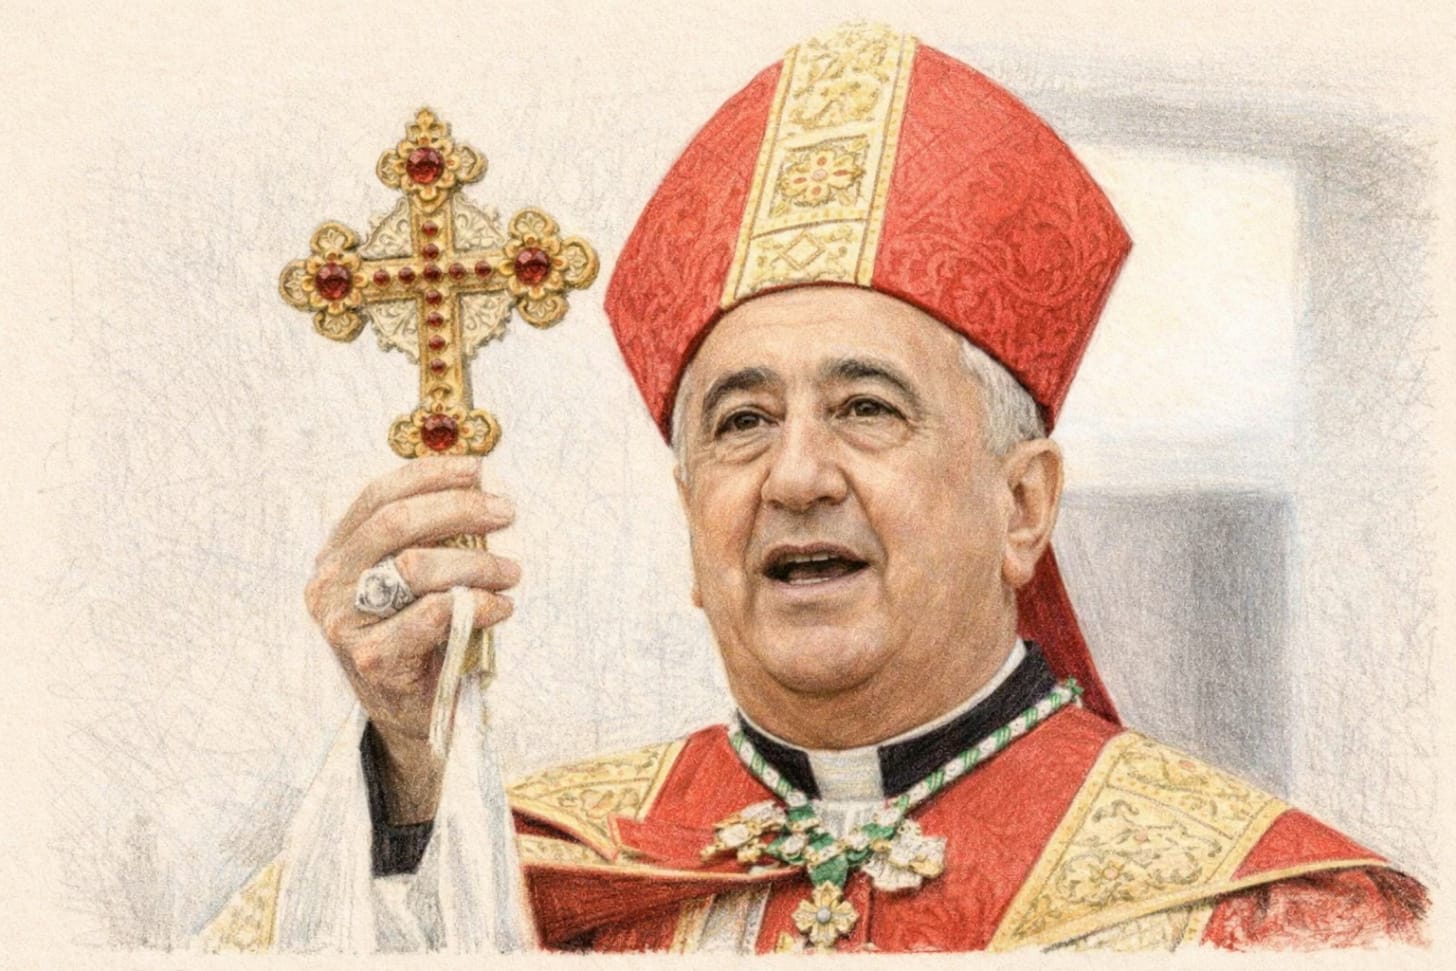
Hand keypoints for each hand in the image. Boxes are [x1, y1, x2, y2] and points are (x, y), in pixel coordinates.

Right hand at [305, 456, 519, 820]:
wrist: (407, 716)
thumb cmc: (417, 638)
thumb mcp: (412, 582)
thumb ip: (429, 539)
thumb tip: (479, 487)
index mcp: (335, 555)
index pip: (376, 497)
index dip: (428, 475)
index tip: (477, 470)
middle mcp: (329, 585)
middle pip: (396, 523)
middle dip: (459, 509)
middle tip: (506, 512)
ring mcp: (345, 624)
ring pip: (415, 566)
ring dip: (476, 561)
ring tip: (511, 570)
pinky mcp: (373, 660)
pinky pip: (433, 614)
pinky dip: (477, 604)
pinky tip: (501, 608)